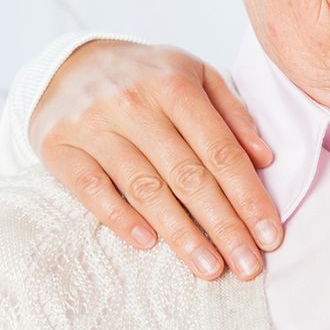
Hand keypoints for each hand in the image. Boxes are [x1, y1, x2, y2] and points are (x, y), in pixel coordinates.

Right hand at [29, 40, 281, 280]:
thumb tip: (265, 158)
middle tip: (248, 267)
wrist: (72, 62)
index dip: (249, 195)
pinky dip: (120, 219)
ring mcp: (93, 125)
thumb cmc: (149, 75)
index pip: (221, 150)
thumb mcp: (196, 75)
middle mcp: (134, 103)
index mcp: (175, 84)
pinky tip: (149, 244)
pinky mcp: (58, 146)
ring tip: (209, 268)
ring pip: (144, 189)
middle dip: (223, 226)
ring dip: (181, 235)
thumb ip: (232, 114)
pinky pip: (92, 190)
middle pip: (188, 175)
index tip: (271, 235)